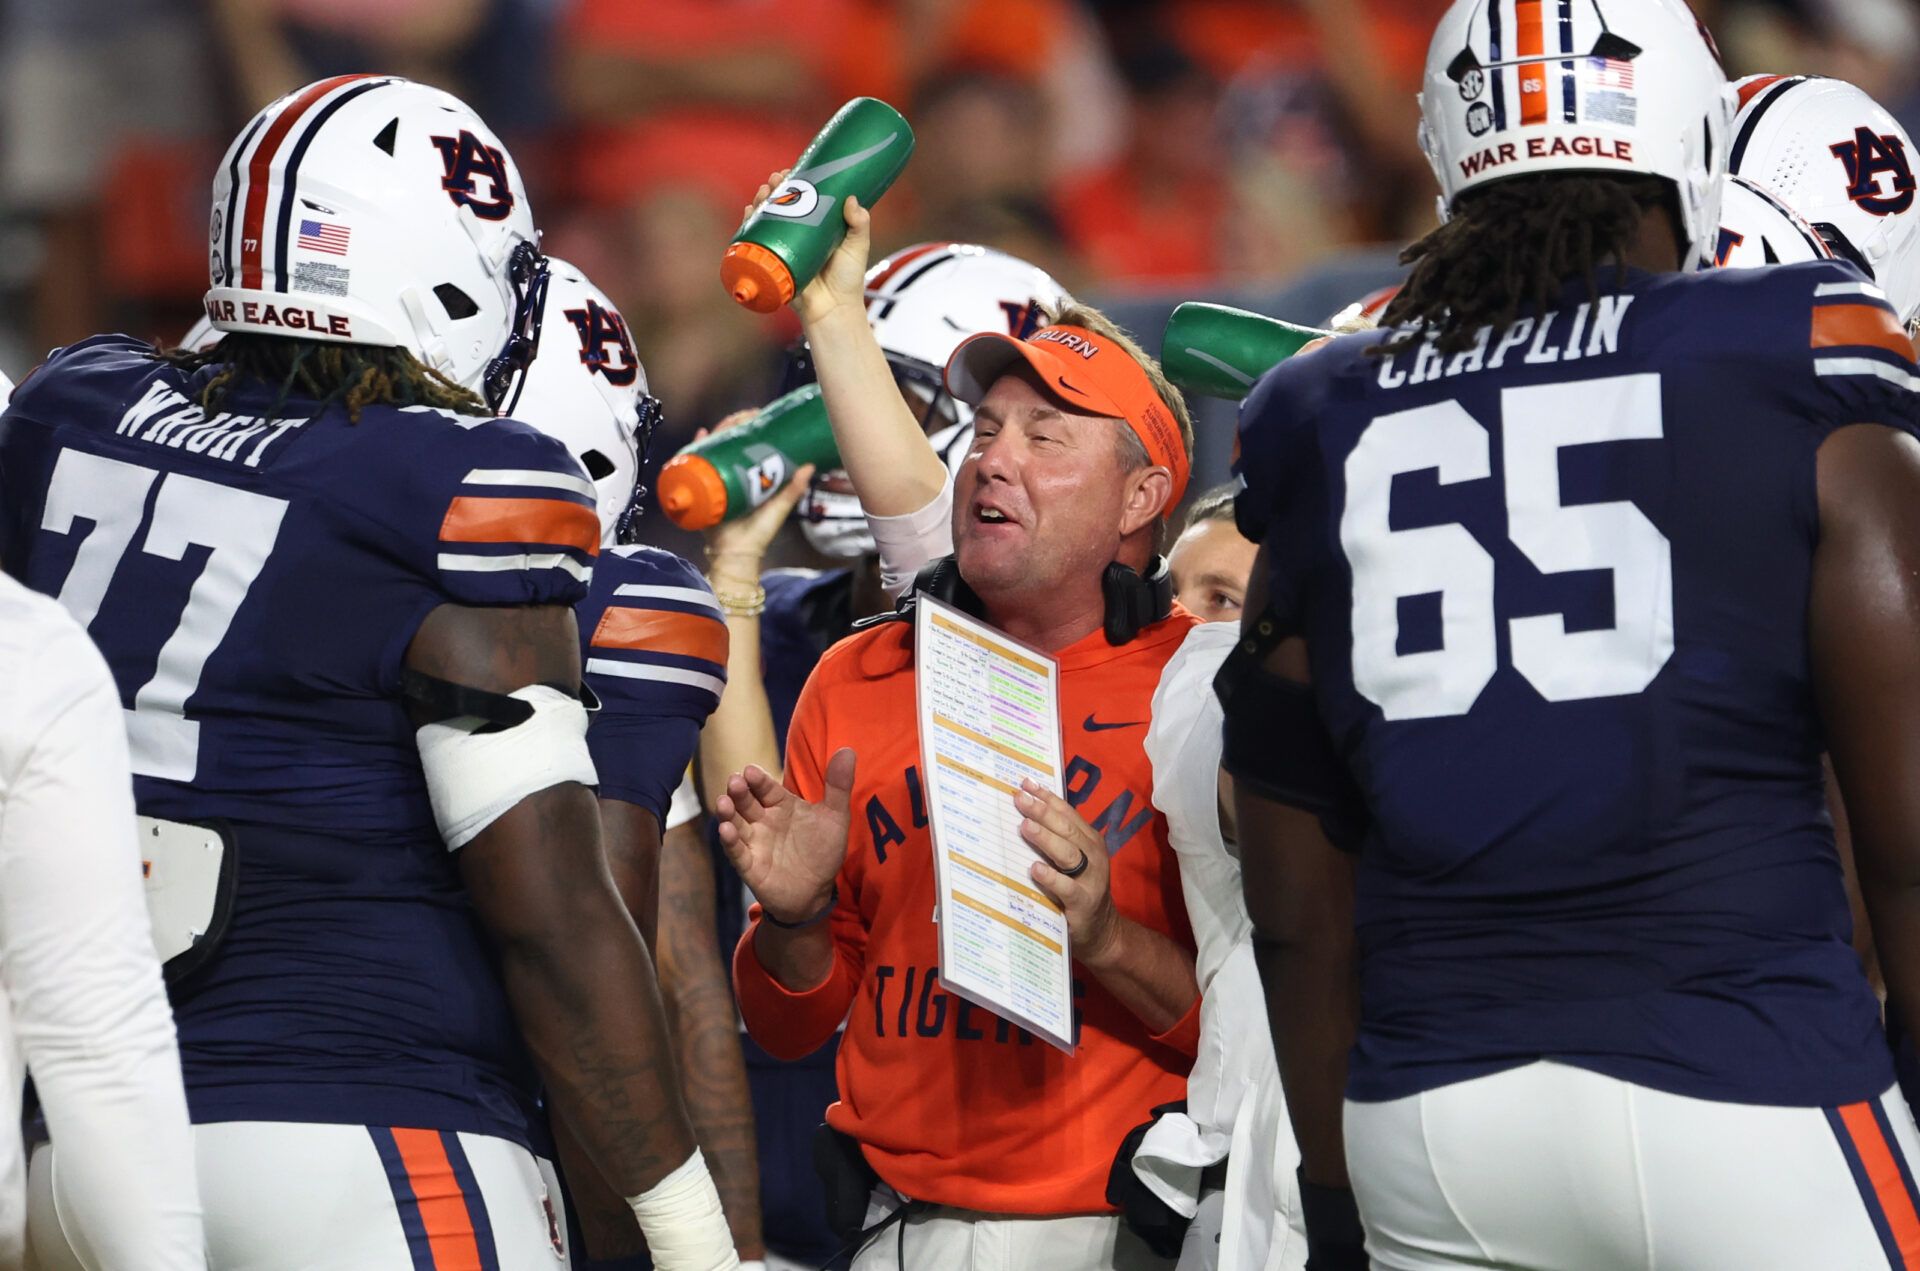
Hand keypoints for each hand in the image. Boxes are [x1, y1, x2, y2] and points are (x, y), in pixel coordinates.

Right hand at [699, 408, 815, 570]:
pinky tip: (702, 435)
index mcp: (748, 478)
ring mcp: (713, 481)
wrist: (734, 556)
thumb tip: (809, 465)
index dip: (751, 429)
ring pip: (712, 449)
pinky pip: (693, 465)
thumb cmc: (757, 535)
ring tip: (727, 422)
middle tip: (744, 416)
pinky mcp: (700, 489)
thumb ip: (793, 489)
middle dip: (734, 426)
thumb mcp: (779, 508)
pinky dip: (695, 449)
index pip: (747, 446)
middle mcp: (729, 476)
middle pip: (728, 443)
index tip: (759, 416)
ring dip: (718, 432)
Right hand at [717, 749, 856, 923]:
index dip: (758, 779)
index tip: (750, 770)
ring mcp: (755, 842)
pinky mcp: (750, 866)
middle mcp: (763, 821)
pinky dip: (730, 842)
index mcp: (781, 805)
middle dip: (738, 791)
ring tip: (723, 802)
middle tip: (734, 781)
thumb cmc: (822, 851)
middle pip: (746, 802)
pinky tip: (725, 830)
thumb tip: (848, 750)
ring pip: (736, 823)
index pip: (766, 787)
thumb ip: (838, 786)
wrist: (816, 891)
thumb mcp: (835, 818)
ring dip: (728, 813)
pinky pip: (737, 852)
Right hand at [744, 169, 871, 326]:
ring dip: (759, 203)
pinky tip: (749, 213)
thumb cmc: (847, 281)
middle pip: (780, 205)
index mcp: (815, 226)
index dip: (794, 182)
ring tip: (762, 192)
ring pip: (765, 220)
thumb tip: (851, 200)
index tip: (793, 169)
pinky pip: (755, 243)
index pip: (801, 197)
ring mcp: (782, 248)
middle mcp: (797, 235)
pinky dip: (748, 227)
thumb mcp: (857, 247)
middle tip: (775, 179)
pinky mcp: (772, 264)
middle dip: (773, 189)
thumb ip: (859, 225)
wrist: (833, 311)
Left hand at [1019, 778, 1123, 966]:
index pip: (1067, 813)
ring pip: (1068, 853)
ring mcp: (1090, 878)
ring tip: (1025, 826)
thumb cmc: (1079, 889)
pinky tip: (1035, 869)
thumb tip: (1022, 814)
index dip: (1047, 797)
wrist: (1101, 930)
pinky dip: (1051, 877)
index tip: (1025, 783)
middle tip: (1019, 798)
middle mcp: (1093, 855)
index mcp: (1089, 839)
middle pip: (1066, 828)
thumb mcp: (1072, 861)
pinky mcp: (1083, 901)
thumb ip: (1055, 840)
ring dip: (1046, 838)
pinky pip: (1066, 887)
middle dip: (1042, 811)